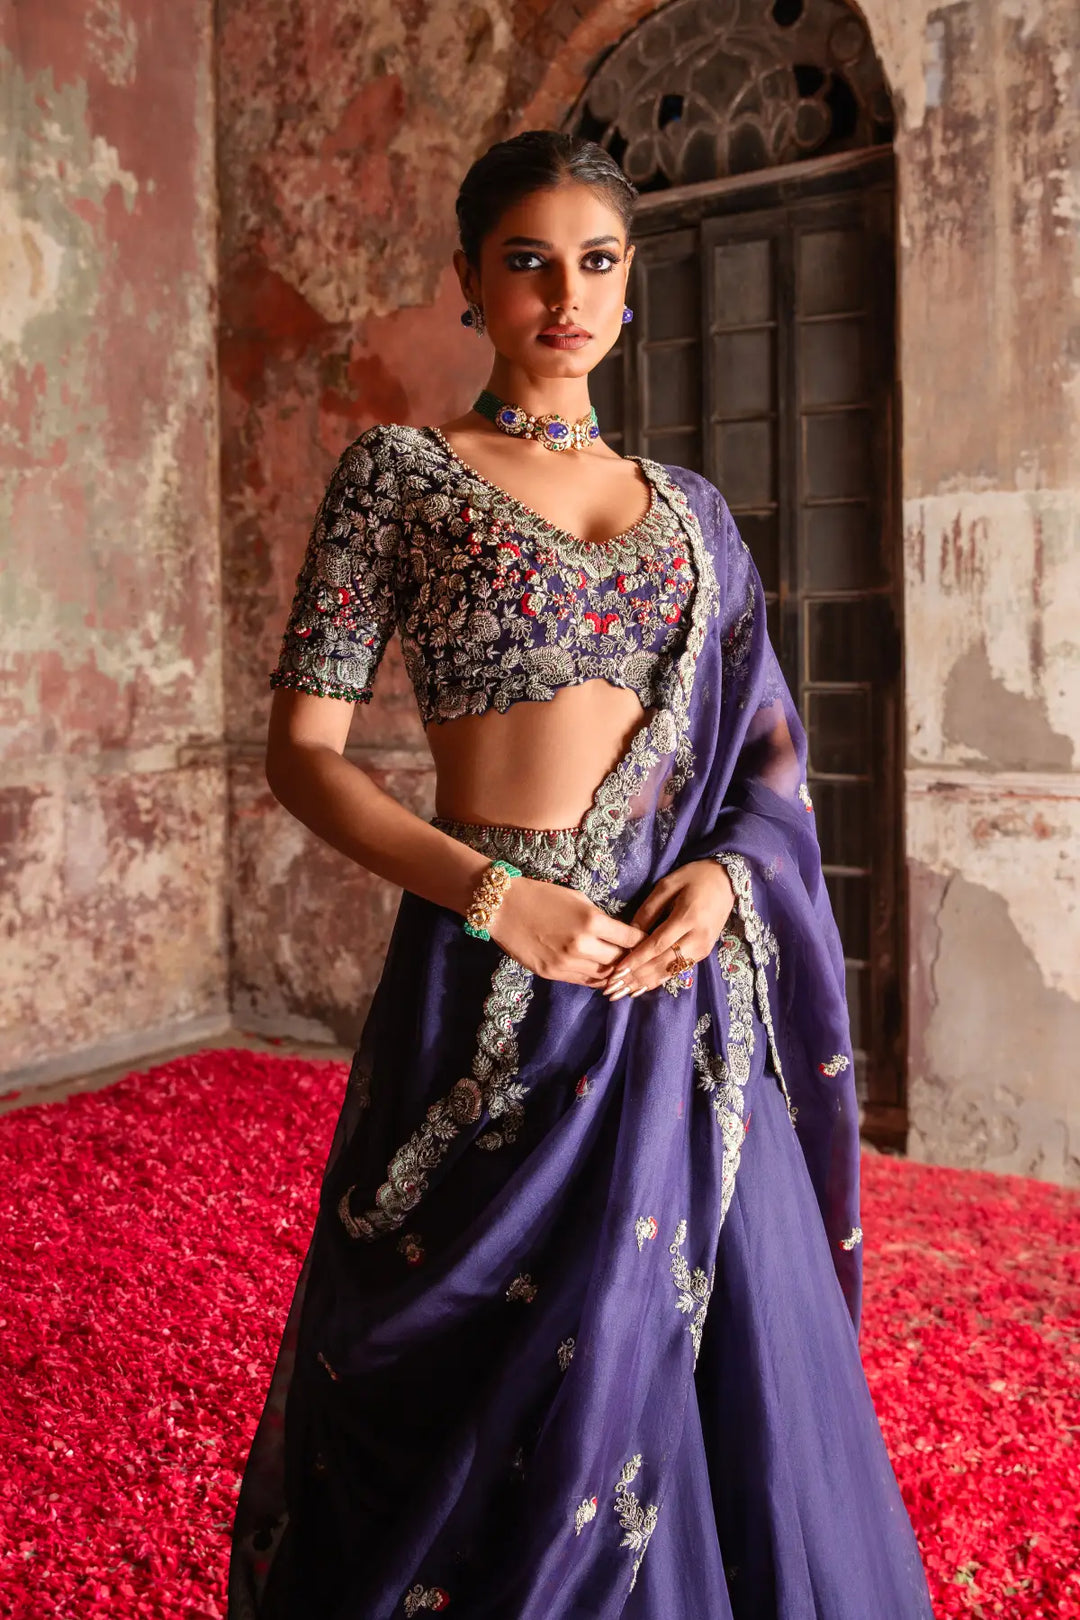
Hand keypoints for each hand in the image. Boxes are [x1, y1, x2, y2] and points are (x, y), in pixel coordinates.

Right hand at [488, 875, 646, 986]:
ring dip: (614, 973)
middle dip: (631, 959)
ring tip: (622, 970)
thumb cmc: (542, 895)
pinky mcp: (552, 974)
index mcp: (592, 921)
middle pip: (620, 961)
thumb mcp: (578, 898)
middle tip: (638, 959)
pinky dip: (596, 978)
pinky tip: (602, 974)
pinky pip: (583, 981)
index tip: (650, 942)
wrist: (503, 907)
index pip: (630, 939)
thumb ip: (600, 919)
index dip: (643, 942)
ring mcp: (566, 963)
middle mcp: (582, 945)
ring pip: (603, 976)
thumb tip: (618, 934)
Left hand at [601, 860, 735, 999]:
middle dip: (637, 977)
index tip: (616, 971)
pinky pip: (679, 969)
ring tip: (623, 993)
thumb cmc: (694, 877)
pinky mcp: (704, 953)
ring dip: (646, 983)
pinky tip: (642, 987)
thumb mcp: (667, 885)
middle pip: (663, 962)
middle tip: (613, 989)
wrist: (726, 881)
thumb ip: (648, 910)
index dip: (636, 959)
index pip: (657, 944)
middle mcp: (698, 938)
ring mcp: (703, 948)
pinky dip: (659, 979)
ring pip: (671, 970)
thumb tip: (629, 933)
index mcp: (688, 917)